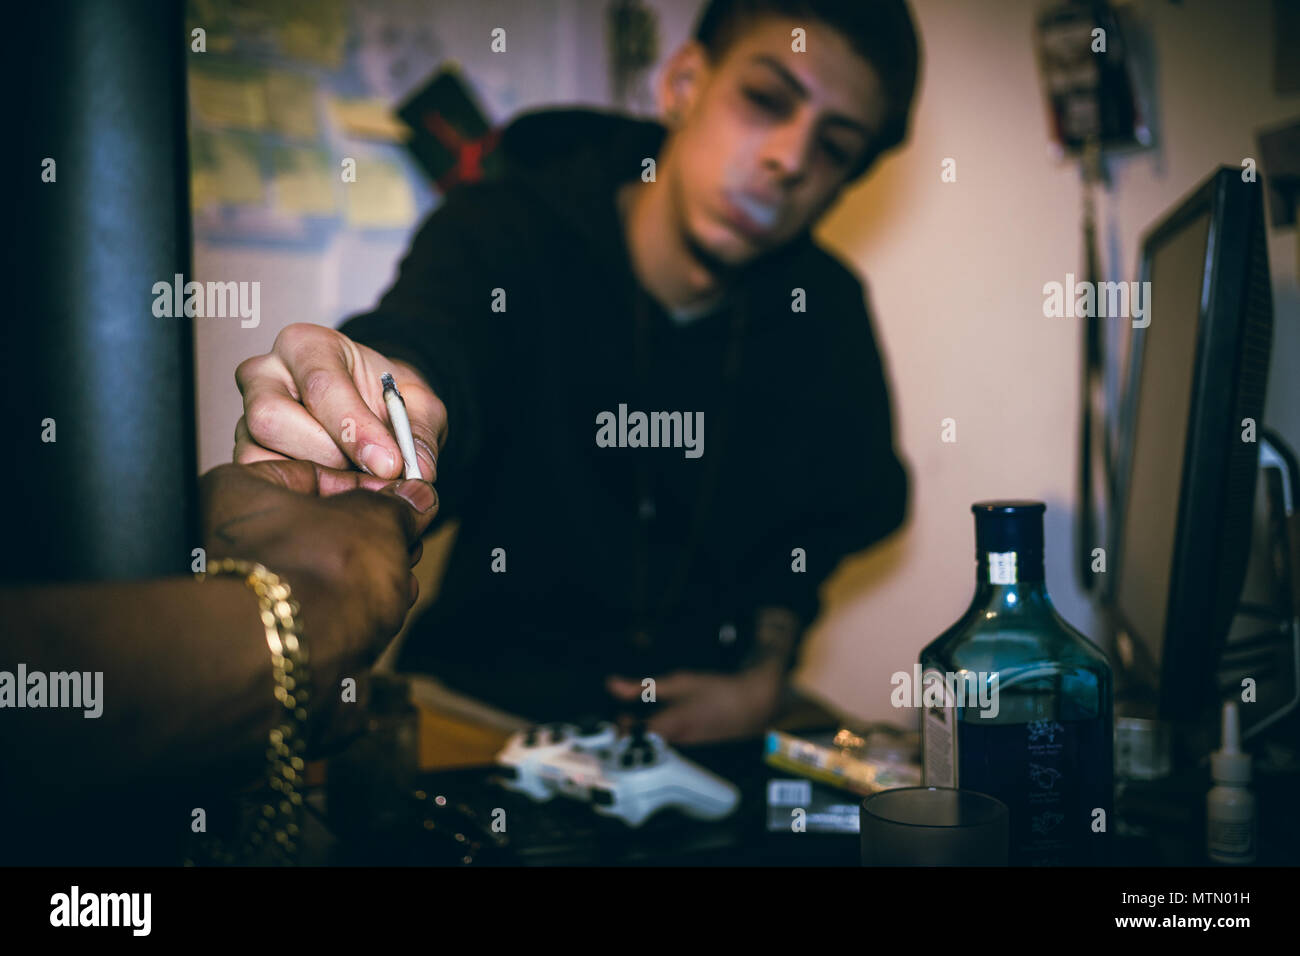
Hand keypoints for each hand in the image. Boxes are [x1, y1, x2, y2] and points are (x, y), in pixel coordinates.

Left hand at [200, 460, 438, 743]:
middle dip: (371, 541)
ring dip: (368, 581)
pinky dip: (352, 618)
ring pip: (322, 578)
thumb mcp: (379, 519)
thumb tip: (416, 499)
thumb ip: (399, 506)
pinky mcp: (263, 643)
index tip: (400, 498)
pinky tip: (382, 618)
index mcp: (235, 494)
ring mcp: (242, 598)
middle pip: (318, 531)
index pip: (310, 475)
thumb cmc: (320, 574)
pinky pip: (317, 618)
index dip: (365, 485)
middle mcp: (224, 543)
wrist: (302, 656)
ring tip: (399, 584)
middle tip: (405, 541)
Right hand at [234, 323, 442, 480]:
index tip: (390, 464)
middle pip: (273, 417)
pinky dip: (297, 494)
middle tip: (371, 478)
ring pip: (257, 452)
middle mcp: (265, 373)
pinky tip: (334, 495)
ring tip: (356, 487)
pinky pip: (258, 477)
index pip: (320, 385)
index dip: (356, 429)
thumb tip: (419, 470)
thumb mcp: (418, 405)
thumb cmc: (387, 398)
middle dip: (327, 456)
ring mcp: (247, 413)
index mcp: (306, 345)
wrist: (373, 407)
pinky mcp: (243, 449)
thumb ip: (420, 432)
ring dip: (312, 479)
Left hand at [606, 662, 787, 744]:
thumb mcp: (677, 682)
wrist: (752, 705)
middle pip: (638, 746)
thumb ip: (642, 687)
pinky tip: (662, 719)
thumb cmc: (716, 691)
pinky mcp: (693, 749)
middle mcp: (675, 746)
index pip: (627, 741)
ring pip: (652, 747)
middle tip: (624, 712)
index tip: (610, 716)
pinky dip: (658, 734)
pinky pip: (667, 746)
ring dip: (641, 732)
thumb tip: (612, 686)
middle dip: (626, 731)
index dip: (612, 731)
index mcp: (668, 729)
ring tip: (639, 714)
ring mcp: (685, 750)